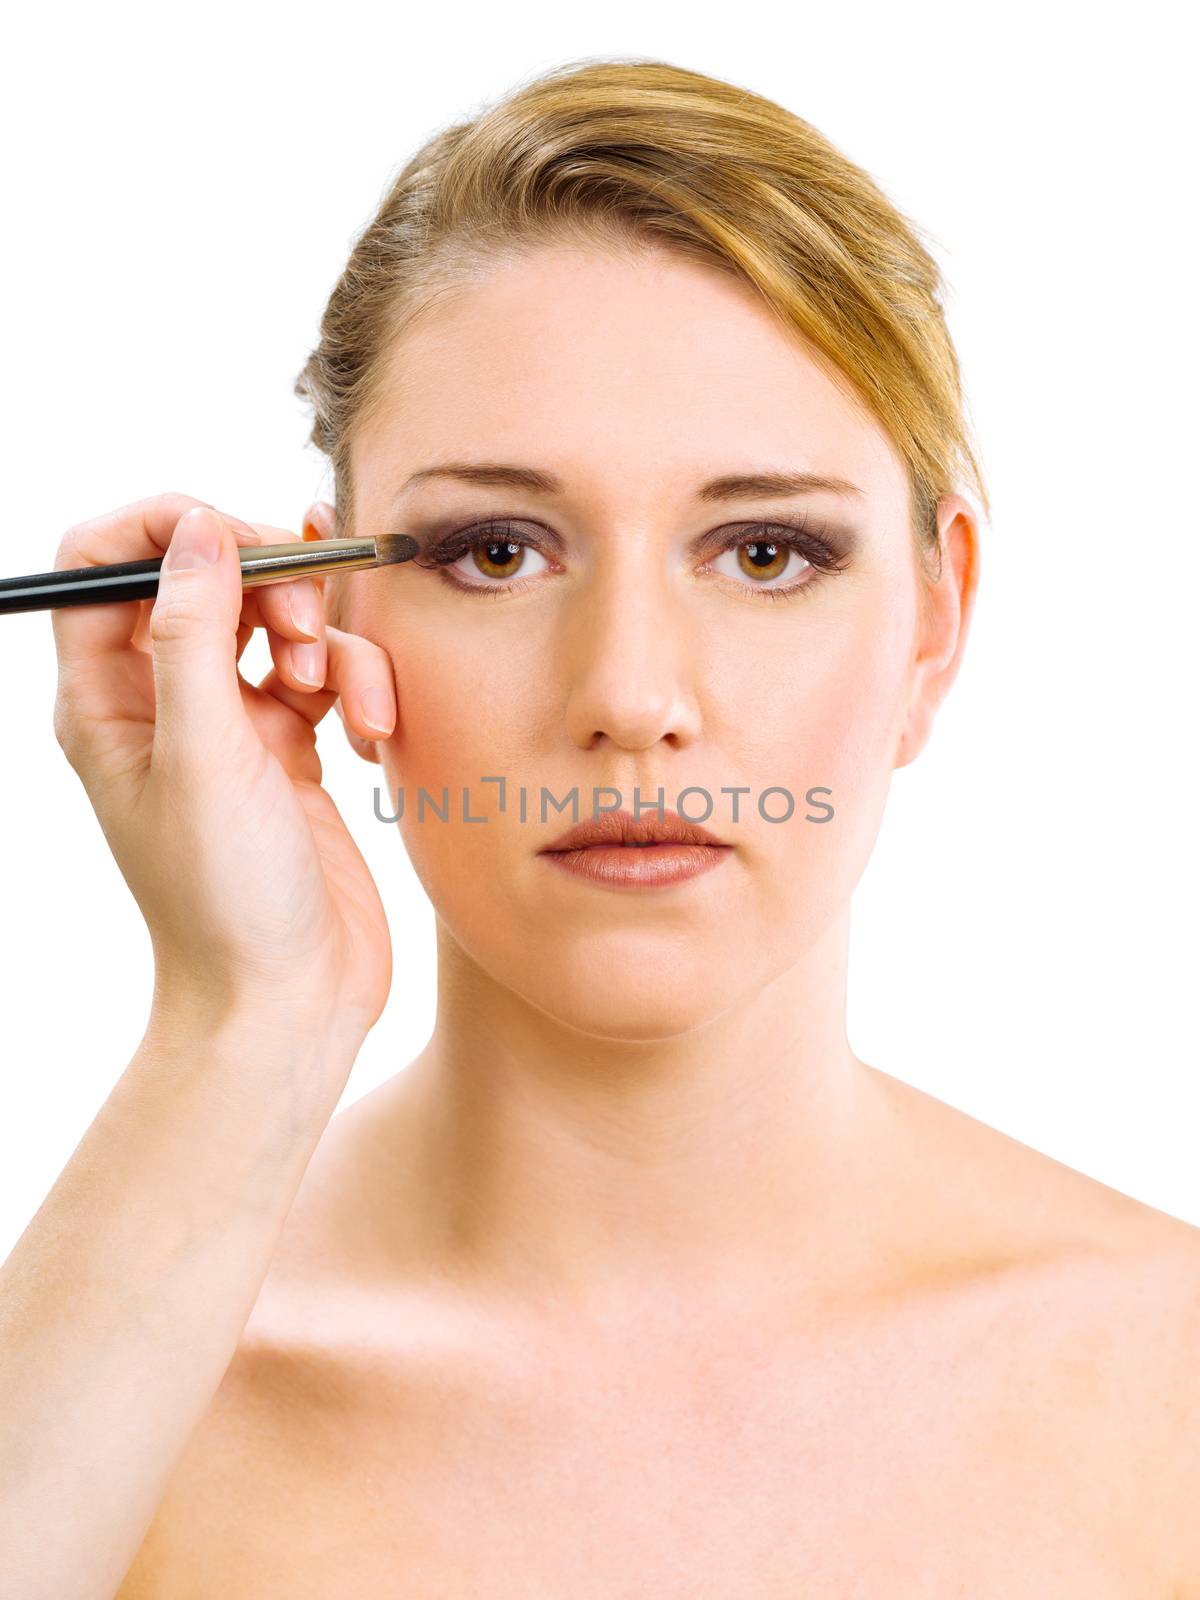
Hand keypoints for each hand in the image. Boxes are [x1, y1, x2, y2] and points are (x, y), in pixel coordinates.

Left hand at [51, 492, 394, 1038]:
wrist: (286, 1004)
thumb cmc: (224, 902)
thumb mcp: (204, 757)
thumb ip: (194, 636)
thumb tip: (194, 530)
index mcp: (107, 700)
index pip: (105, 560)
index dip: (168, 528)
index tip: (236, 539)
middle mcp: (164, 704)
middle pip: (207, 578)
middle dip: (268, 584)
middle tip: (302, 628)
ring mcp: (231, 727)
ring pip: (277, 622)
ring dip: (323, 642)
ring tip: (336, 701)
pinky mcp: (292, 753)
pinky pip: (326, 678)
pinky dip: (355, 688)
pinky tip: (366, 735)